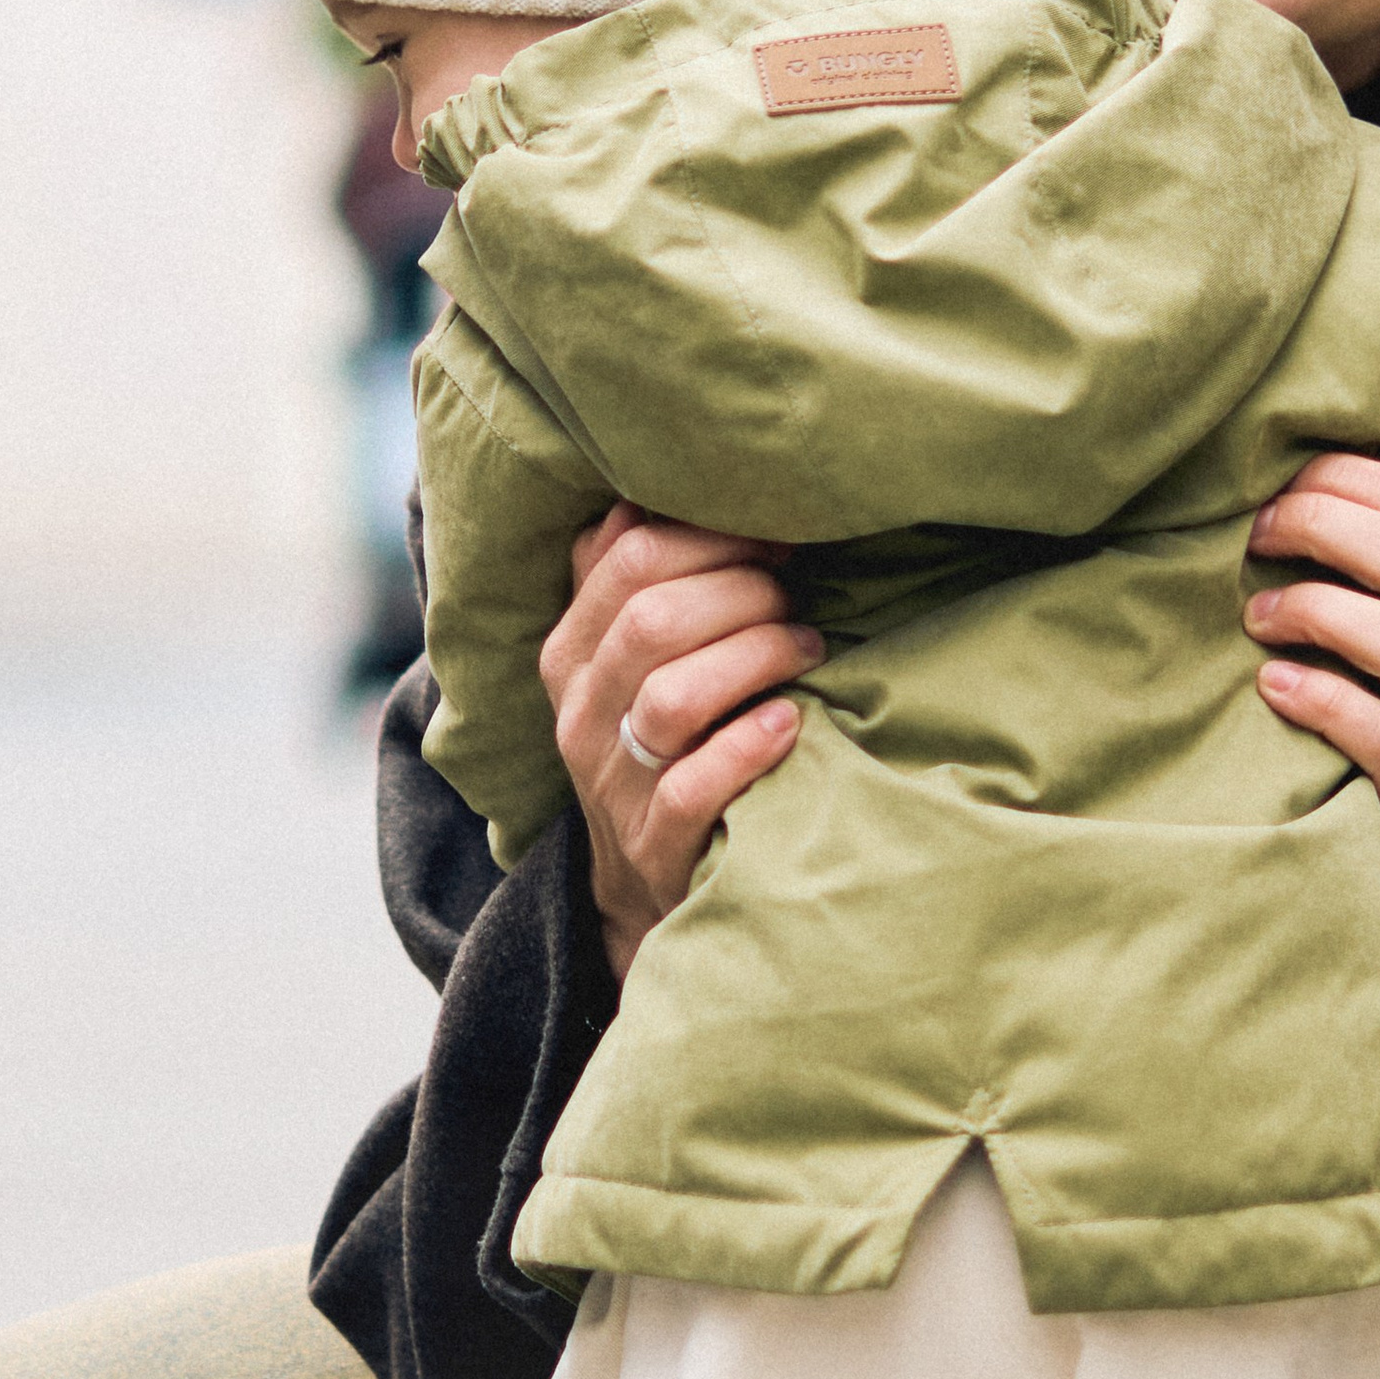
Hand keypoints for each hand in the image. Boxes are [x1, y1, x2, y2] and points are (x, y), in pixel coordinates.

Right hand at [542, 504, 822, 983]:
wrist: (643, 886)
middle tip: (797, 597)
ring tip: (809, 649)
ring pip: (672, 699)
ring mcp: (611, 784)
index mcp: (570, 651)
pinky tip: (792, 723)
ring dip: (757, 659)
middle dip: (745, 593)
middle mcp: (579, 713)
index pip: (629, 559)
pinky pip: (690, 788)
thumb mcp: (626, 661)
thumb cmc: (662, 743)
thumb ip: (628, 577)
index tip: (778, 537)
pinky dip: (748, 748)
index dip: (714, 536)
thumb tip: (652, 491)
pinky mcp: (652, 847)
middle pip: (654, 622)